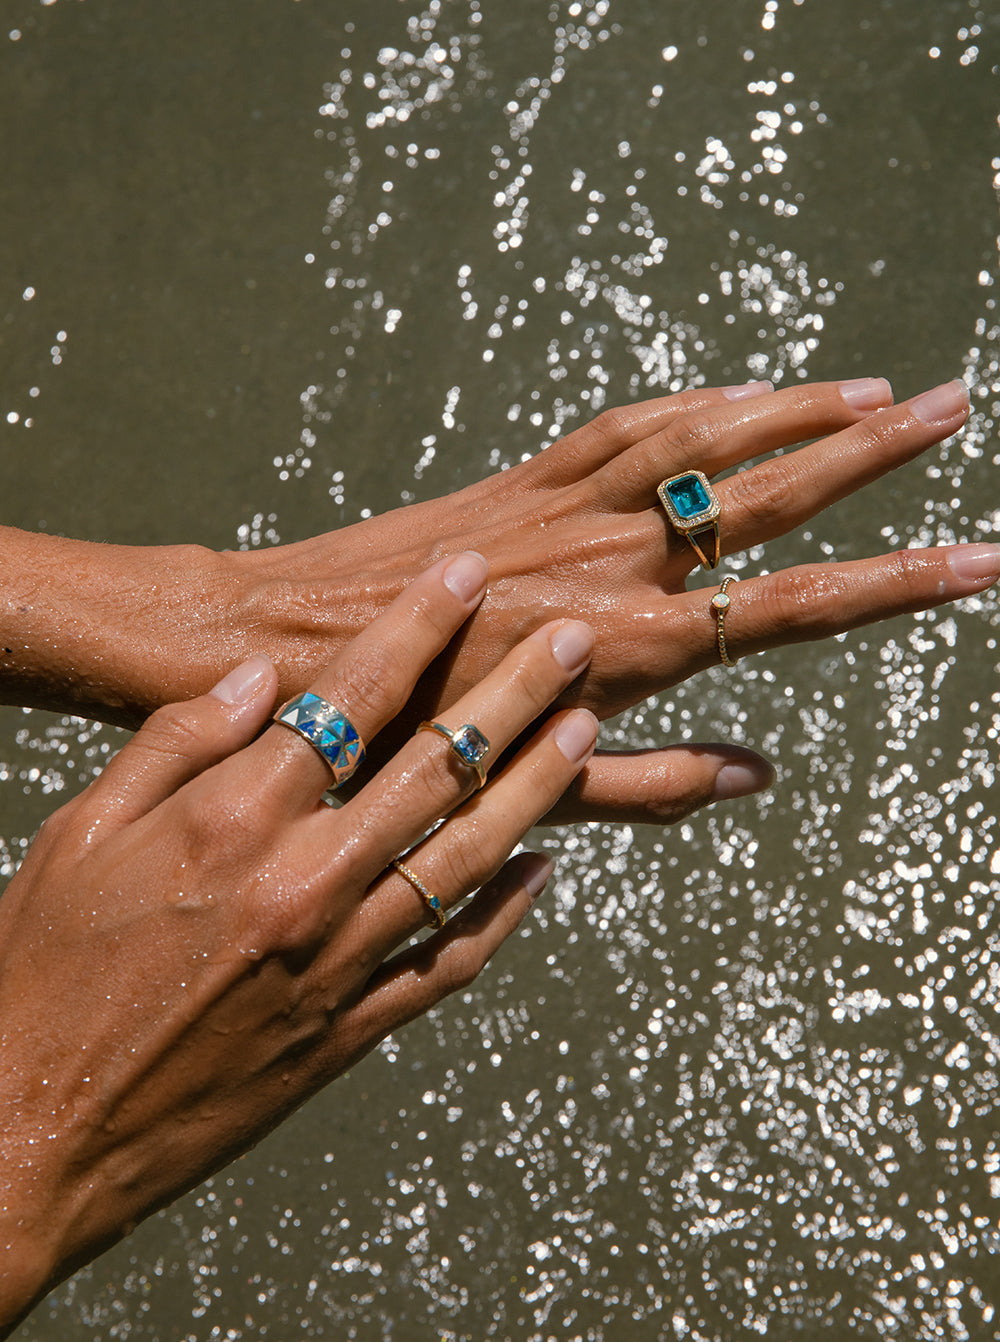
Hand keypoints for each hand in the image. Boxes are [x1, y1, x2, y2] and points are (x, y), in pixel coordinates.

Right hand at [0, 554, 598, 1330]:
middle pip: (433, 766)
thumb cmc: (41, 971)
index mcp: (230, 820)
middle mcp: (301, 883)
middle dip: (512, 692)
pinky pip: (449, 961)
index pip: (349, 696)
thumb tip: (261, 678)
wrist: (35, 1129)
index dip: (417, 626)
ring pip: (465, 857)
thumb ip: (176, 744)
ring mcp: (337, 962)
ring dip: (533, 787)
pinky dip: (502, 913)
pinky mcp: (349, 1030)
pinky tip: (542, 867)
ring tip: (587, 729)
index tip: (467, 576)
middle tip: (573, 638)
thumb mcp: (79, 833)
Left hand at [189, 375, 995, 819]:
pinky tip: (743, 391)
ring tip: (877, 391)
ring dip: (796, 411)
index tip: (981, 561)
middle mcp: (615, 564)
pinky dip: (693, 405)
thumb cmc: (407, 734)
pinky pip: (625, 427)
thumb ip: (655, 781)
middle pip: (770, 496)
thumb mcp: (532, 782)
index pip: (796, 606)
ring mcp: (568, 509)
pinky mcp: (521, 478)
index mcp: (632, 646)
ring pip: (706, 442)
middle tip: (953, 409)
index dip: (898, 583)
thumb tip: (763, 774)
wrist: (297, 647)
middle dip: (872, 456)